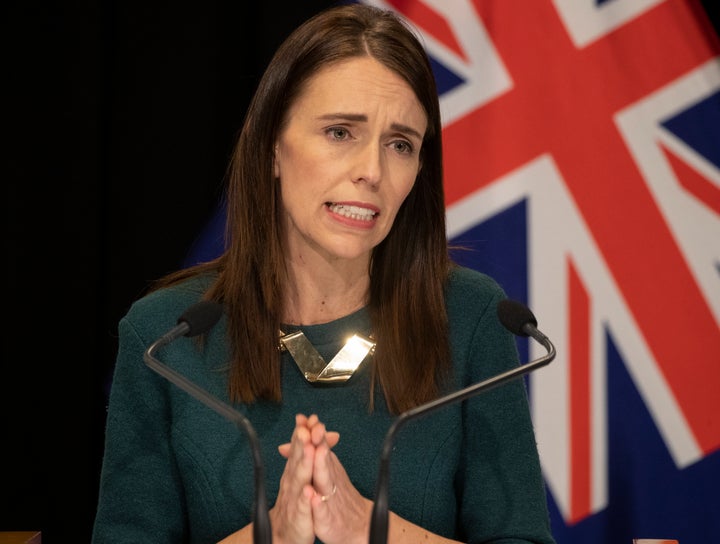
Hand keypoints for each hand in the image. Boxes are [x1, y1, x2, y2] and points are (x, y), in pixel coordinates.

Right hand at [268, 414, 317, 543]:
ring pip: (299, 479)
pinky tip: (309, 491)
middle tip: (306, 427)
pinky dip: (305, 499)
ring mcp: (295, 498)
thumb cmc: (296, 502)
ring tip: (309, 450)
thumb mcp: (303, 475)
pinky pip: (303, 507)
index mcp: (294, 470)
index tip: (307, 417)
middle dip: (301, 442)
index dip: (302, 432)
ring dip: (303, 464)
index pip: (298, 447)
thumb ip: (307, 452)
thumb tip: (312, 430)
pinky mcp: (300, 517)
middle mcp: (292, 481)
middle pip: (297, 458)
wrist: (285, 534)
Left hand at [278, 414, 371, 543]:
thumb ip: (312, 453)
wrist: (358, 526)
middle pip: (323, 458)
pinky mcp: (328, 520)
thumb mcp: (325, 472)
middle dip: (318, 442)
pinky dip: (318, 504)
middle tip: (312, 427)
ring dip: (322, 466)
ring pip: (325, 481)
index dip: (311, 431)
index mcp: (328, 468)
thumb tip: (294, 436)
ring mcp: (330, 499)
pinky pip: (323, 512)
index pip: (319, 446)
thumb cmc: (339, 497)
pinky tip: (313, 498)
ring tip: (319, 451)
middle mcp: (331, 480)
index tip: (303, 417)